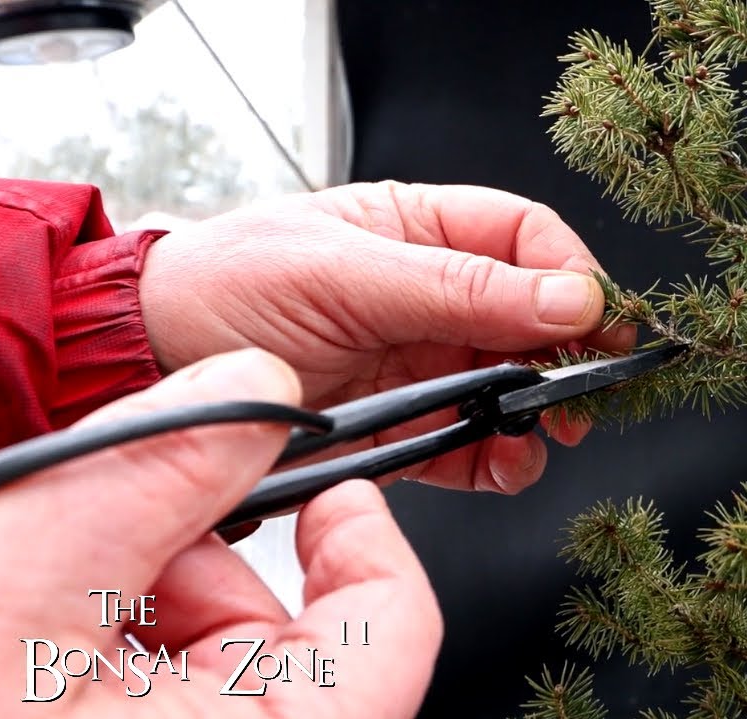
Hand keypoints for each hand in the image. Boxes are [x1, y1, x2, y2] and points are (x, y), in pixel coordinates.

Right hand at [0, 349, 438, 717]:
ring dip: (143, 603)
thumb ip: (156, 467)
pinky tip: (38, 630)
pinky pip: (162, 696)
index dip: (368, 544)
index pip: (393, 639)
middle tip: (114, 532)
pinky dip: (112, 645)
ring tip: (47, 590)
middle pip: (294, 647)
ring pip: (220, 668)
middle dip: (209, 566)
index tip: (323, 488)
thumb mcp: (25, 574)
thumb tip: (255, 387)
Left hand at [139, 182, 633, 493]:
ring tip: (543, 432)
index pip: (525, 238)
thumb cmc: (225, 288)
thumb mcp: (345, 272)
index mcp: (419, 230)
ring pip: (514, 385)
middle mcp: (432, 297)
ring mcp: (421, 363)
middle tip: (585, 389)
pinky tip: (502, 461)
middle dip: (569, 355)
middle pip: (535, 318)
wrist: (147, 365)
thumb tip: (568, 296)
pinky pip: (473, 442)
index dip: (572, 274)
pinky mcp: (405, 425)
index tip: (599, 318)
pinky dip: (498, 458)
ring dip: (540, 412)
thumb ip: (459, 289)